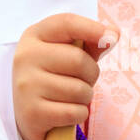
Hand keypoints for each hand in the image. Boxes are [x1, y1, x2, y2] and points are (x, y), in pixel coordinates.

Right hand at [12, 13, 117, 139]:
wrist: (28, 116)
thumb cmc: (54, 79)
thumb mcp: (66, 55)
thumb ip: (89, 43)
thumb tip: (113, 34)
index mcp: (33, 36)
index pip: (66, 23)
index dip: (93, 28)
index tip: (112, 37)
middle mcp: (25, 57)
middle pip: (78, 60)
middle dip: (91, 74)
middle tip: (82, 81)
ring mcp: (27, 85)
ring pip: (79, 90)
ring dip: (85, 98)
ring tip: (71, 98)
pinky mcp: (32, 113)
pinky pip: (75, 112)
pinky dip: (79, 115)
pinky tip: (65, 113)